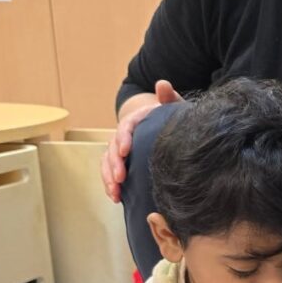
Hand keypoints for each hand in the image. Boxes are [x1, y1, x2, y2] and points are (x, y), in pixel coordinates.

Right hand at [101, 79, 181, 201]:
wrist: (166, 130)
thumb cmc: (170, 120)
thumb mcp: (173, 109)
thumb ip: (169, 99)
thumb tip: (163, 84)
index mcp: (135, 121)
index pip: (125, 128)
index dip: (123, 139)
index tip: (126, 151)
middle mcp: (124, 136)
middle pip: (113, 149)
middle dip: (114, 164)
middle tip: (120, 179)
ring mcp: (121, 151)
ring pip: (108, 163)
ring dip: (109, 178)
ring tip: (115, 193)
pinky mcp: (122, 164)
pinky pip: (111, 174)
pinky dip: (111, 186)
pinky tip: (116, 198)